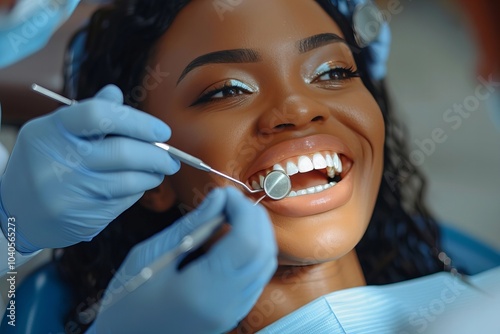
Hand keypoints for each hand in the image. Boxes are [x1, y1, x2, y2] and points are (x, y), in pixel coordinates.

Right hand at [0, 85, 179, 252]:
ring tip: (160, 171)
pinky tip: (138, 186)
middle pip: (122, 152)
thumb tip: (116, 93)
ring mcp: (68, 193)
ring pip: (128, 181)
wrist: (15, 211)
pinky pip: (122, 202)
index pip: (99, 115)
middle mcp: (58, 161)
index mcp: (51, 131)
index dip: (137, 121)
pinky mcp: (80, 218)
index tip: (162, 131)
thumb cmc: (44, 163)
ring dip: (152, 175)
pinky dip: (137, 192)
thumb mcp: (55, 131)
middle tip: (172, 158)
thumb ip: (89, 114)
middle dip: (157, 155)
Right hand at [89, 187, 277, 333]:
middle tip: (229, 200)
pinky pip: (257, 277)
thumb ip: (191, 225)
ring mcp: (234, 312)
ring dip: (257, 233)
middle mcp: (228, 304)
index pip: (247, 240)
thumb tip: (218, 198)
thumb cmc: (128, 299)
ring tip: (232, 214)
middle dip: (254, 217)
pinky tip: (234, 238)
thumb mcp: (152, 255)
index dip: (242, 209)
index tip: (224, 193)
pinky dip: (253, 251)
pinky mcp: (233, 313)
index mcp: (206, 289)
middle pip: (263, 251)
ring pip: (265, 264)